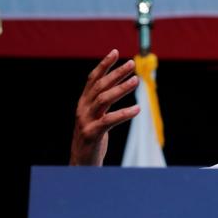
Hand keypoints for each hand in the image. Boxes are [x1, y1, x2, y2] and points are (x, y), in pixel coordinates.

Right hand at [70, 49, 139, 165]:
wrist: (81, 164)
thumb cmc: (92, 141)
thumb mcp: (96, 119)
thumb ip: (102, 105)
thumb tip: (114, 88)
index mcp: (83, 104)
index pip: (92, 79)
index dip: (103, 65)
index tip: (115, 52)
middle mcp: (82, 109)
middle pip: (100, 86)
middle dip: (116, 73)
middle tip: (132, 64)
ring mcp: (85, 121)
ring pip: (103, 99)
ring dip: (121, 88)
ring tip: (136, 80)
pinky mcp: (92, 134)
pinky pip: (109, 121)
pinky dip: (124, 114)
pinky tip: (137, 109)